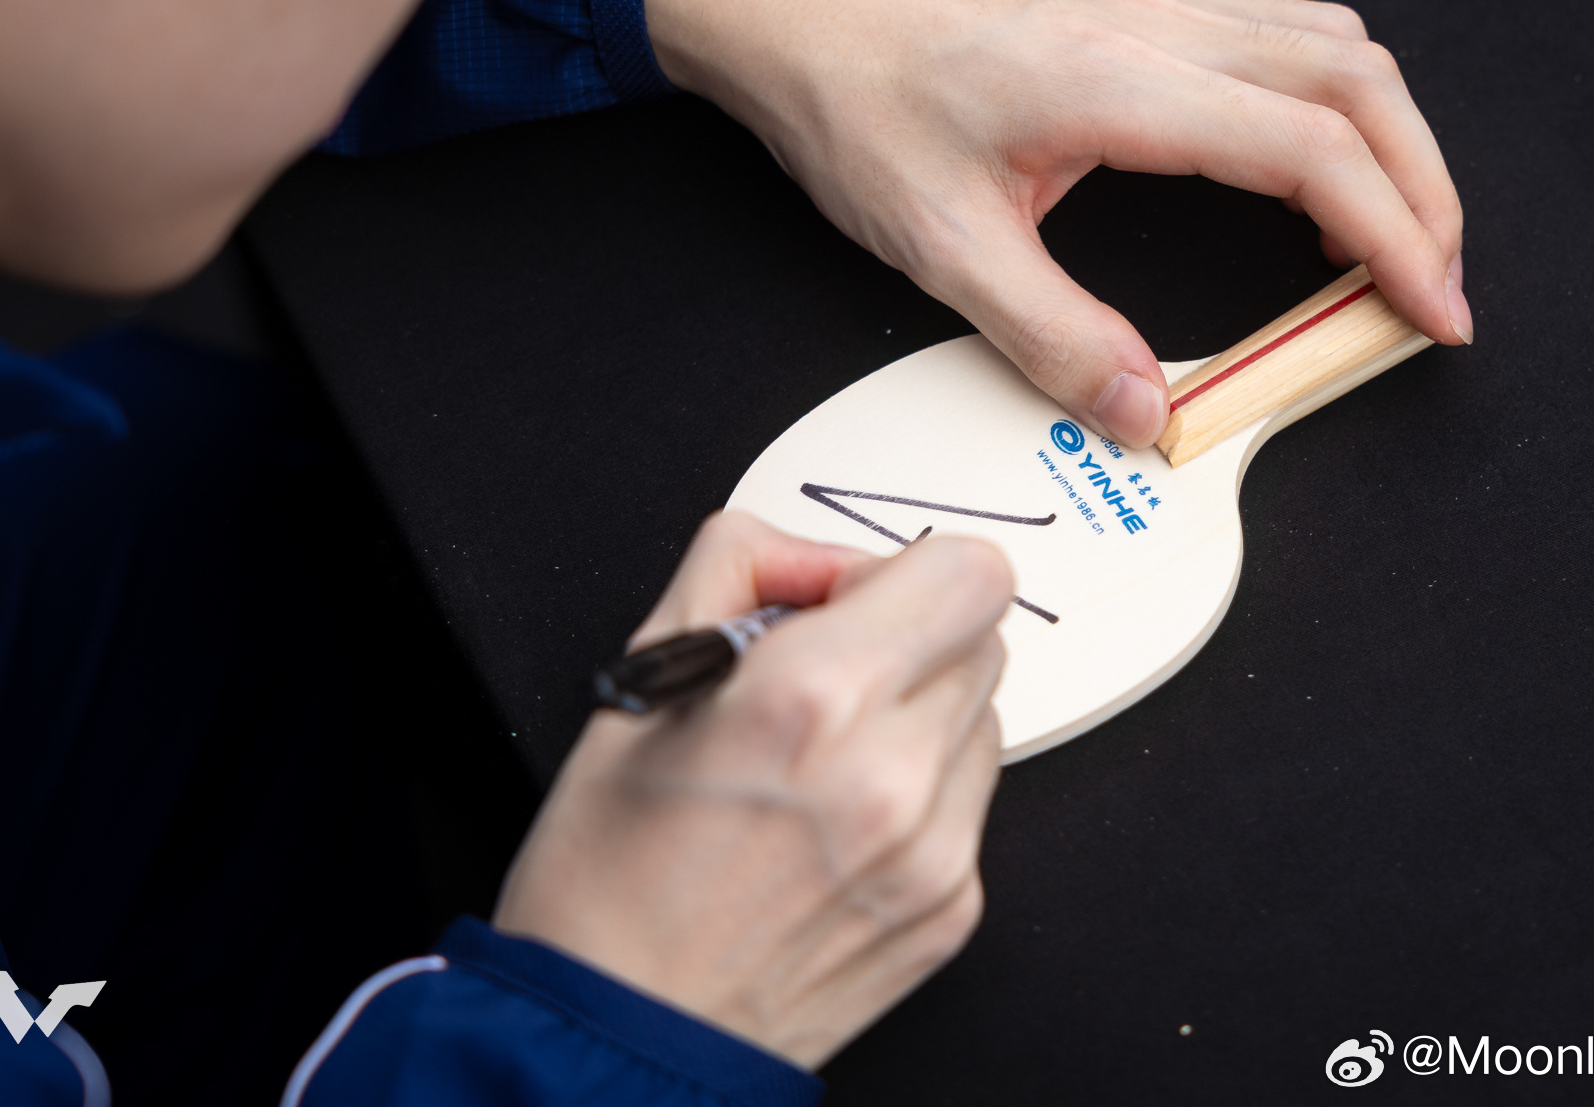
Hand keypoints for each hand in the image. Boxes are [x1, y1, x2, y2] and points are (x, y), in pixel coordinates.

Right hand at [493, 511, 1010, 1067]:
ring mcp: (935, 849)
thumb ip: (740, 570)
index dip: (903, 571)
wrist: (623, 1035)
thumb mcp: (642, 679)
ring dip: (921, 712)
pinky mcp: (955, 907)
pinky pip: (972, 800)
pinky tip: (837, 823)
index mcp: (810, 698)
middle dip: (910, 637)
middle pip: (982, 636)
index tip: (849, 601)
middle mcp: (891, 772)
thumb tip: (813, 557)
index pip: (967, 569)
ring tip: (824, 760)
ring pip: (984, 716)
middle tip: (825, 677)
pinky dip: (922, 792)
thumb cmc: (609, 877)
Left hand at [645, 0, 1469, 447]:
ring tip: (1392, 237)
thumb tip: (1147, 412)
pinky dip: (1335, 104)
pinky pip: (1282, 35)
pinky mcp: (1137, 12)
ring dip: (1390, 138)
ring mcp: (1154, 8)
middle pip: (1358, 83)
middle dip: (1426, 189)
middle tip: (1433, 287)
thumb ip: (1052, 338)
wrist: (798, 14)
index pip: (1313, 150)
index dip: (1397, 236)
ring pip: (1333, 47)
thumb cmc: (856, 106)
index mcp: (1121, 82)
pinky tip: (1313, 166)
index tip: (1432, 311)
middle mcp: (1158, 27)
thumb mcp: (940, 248)